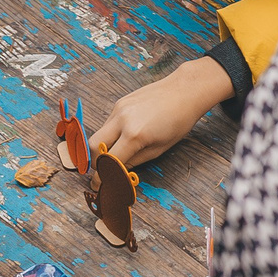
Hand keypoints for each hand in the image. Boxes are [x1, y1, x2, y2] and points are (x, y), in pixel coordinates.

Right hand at [87, 57, 235, 168]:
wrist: (184, 91)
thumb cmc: (178, 122)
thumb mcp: (158, 149)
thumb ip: (134, 162)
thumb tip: (116, 171)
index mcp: (134, 135)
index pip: (108, 162)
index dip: (102, 177)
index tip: (99, 185)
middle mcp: (122, 120)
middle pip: (93, 146)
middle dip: (95, 161)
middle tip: (104, 169)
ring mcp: (119, 108)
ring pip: (99, 133)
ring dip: (103, 146)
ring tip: (120, 151)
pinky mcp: (120, 102)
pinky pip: (107, 122)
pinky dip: (111, 133)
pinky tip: (126, 135)